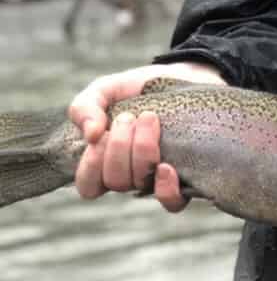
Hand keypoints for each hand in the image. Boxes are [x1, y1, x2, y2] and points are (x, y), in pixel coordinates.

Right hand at [70, 62, 224, 210]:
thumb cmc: (139, 90)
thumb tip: (91, 134)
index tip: (102, 132)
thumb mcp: (106, 90)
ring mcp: (157, 178)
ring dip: (141, 152)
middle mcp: (131, 175)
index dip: (91, 164)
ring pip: (139, 184)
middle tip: (130, 117)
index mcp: (106, 161)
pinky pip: (172, 203)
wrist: (184, 77)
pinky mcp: (186, 177)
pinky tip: (167, 166)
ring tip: (150, 119)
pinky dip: (165, 189)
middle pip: (115, 181)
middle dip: (119, 145)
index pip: (88, 185)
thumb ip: (85, 107)